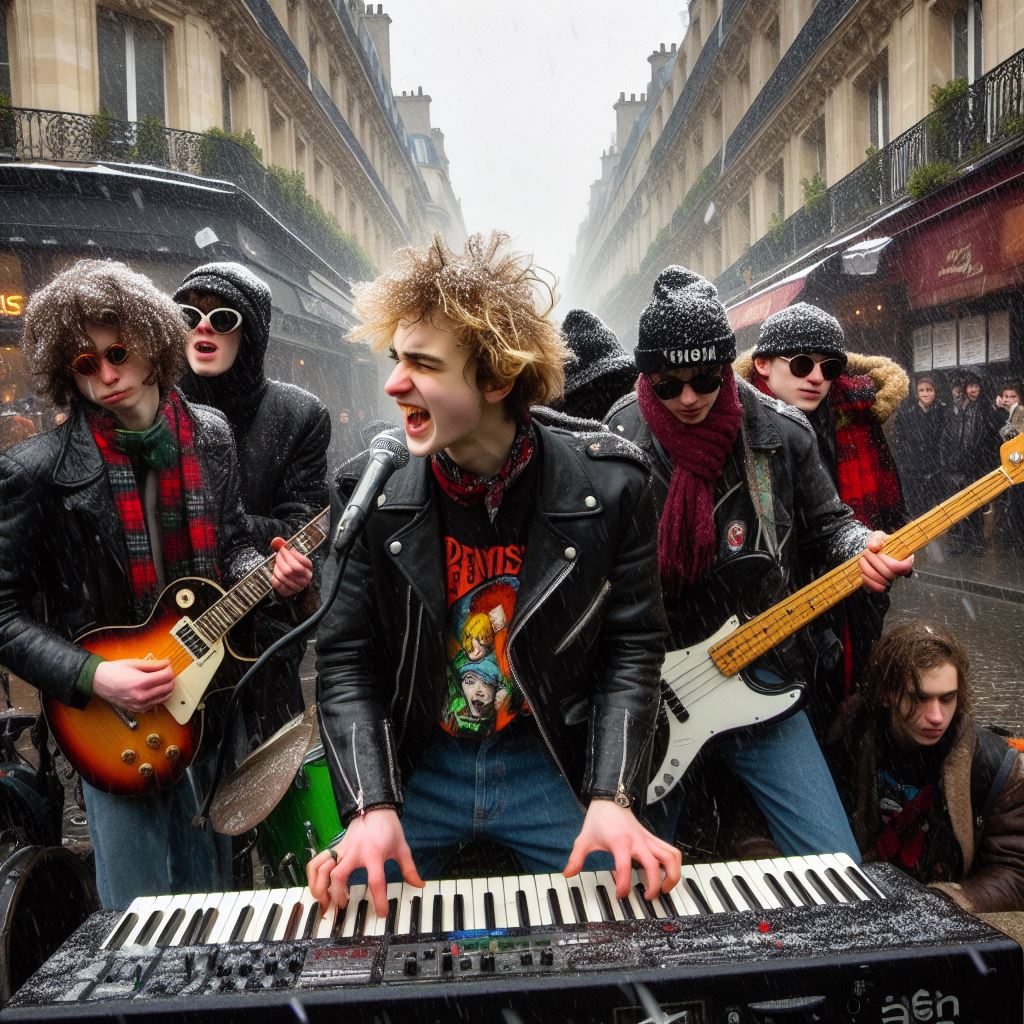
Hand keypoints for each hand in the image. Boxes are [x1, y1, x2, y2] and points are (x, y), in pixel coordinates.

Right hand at [91, 658, 174, 711]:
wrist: (98, 681)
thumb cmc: (114, 671)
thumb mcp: (135, 663)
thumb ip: (153, 664)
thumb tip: (166, 663)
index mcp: (141, 682)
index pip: (167, 676)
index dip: (169, 668)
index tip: (167, 664)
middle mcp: (142, 696)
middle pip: (169, 687)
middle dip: (170, 678)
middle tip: (165, 671)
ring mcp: (140, 704)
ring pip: (165, 697)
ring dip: (166, 688)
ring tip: (160, 679)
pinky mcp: (138, 709)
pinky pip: (156, 704)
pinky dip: (159, 696)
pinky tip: (154, 689)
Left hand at [269, 537, 313, 596]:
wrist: (294, 582)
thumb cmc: (293, 566)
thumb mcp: (293, 557)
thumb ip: (285, 548)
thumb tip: (276, 540)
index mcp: (309, 569)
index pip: (300, 562)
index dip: (289, 554)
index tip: (283, 548)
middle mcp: (305, 579)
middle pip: (290, 570)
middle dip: (281, 560)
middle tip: (277, 555)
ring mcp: (297, 587)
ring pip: (283, 576)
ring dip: (276, 568)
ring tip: (276, 564)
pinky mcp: (288, 592)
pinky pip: (277, 584)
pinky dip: (274, 576)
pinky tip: (275, 572)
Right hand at [306, 808, 422, 916]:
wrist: (374, 808)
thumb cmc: (388, 829)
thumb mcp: (402, 848)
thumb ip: (409, 869)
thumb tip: (419, 885)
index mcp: (374, 854)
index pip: (376, 881)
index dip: (379, 900)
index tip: (381, 914)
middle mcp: (354, 853)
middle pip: (339, 876)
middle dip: (338, 895)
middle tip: (343, 907)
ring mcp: (342, 850)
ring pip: (323, 869)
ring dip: (320, 887)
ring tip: (324, 902)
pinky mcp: (334, 849)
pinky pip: (316, 861)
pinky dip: (312, 875)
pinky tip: (316, 888)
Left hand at [564, 800, 681, 901]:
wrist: (610, 799)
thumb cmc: (599, 820)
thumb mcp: (584, 839)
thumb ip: (576, 858)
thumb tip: (568, 874)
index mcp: (620, 842)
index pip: (624, 868)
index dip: (624, 885)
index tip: (620, 895)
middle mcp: (638, 841)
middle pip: (655, 865)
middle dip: (654, 886)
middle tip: (648, 897)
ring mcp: (648, 839)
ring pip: (671, 856)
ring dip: (672, 875)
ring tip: (665, 889)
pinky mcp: (653, 838)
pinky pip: (671, 850)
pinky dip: (674, 864)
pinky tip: (667, 875)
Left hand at [859, 530, 913, 592]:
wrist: (872, 552)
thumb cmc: (880, 544)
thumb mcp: (879, 536)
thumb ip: (877, 538)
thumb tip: (872, 546)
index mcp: (906, 559)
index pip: (902, 567)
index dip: (888, 561)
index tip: (878, 553)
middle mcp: (900, 572)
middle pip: (889, 573)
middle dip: (874, 562)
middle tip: (866, 553)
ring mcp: (891, 580)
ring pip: (881, 582)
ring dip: (867, 570)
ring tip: (862, 560)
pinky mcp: (880, 586)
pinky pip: (875, 589)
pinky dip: (866, 580)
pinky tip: (862, 572)